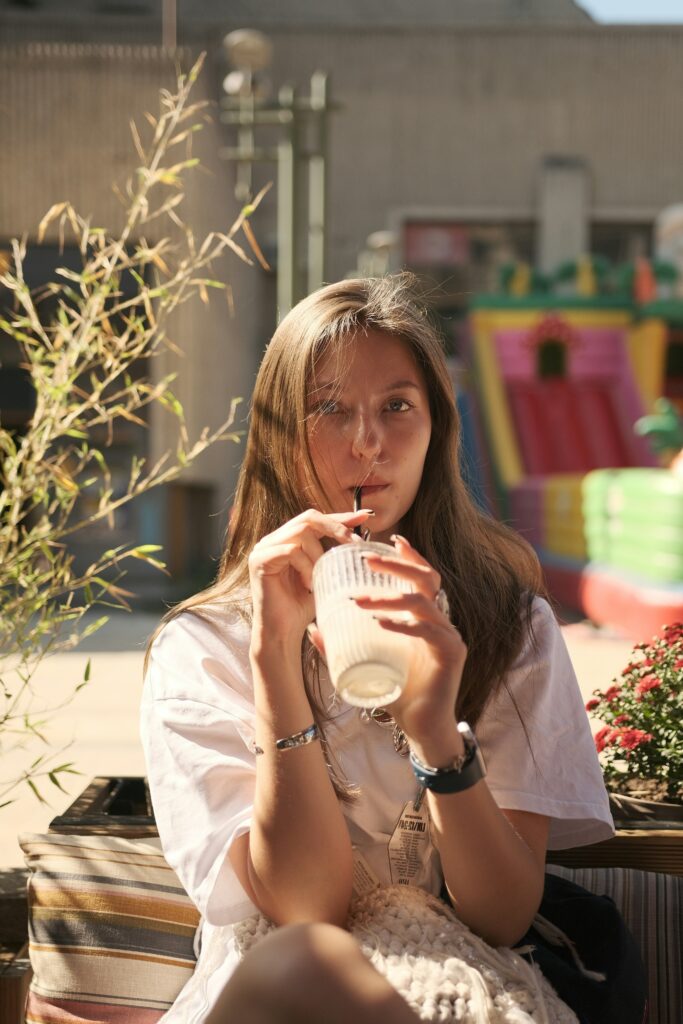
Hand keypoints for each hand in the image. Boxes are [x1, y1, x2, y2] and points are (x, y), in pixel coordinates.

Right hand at [248, 508, 373, 651]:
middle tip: (354, 543)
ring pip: (302, 533)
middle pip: (308, 518)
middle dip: (335, 528)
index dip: (339, 517)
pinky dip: (306, 566)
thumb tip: (360, 534)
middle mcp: (273, 540)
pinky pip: (291, 550)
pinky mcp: (259, 560)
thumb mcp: (324, 574)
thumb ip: (334, 553)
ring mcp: (263, 548)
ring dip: (319, 555)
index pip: (315, 520)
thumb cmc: (304, 607)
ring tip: (321, 578)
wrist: (284, 633)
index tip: (364, 516)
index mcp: (287, 540)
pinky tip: (309, 585)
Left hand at [351, 536, 466, 751]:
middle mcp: (442, 622)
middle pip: (427, 580)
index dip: (411, 557)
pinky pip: (428, 632)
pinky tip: (381, 623)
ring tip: (359, 600)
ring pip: (422, 604)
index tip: (390, 540)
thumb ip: (343, 646)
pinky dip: (403, 626)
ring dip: (389, 597)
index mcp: (427, 618)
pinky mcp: (451, 654)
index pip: (424, 578)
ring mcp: (449, 636)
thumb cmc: (399, 693)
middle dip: (398, 565)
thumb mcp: (369, 662)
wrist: (423, 728)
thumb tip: (312, 629)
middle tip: (368, 559)